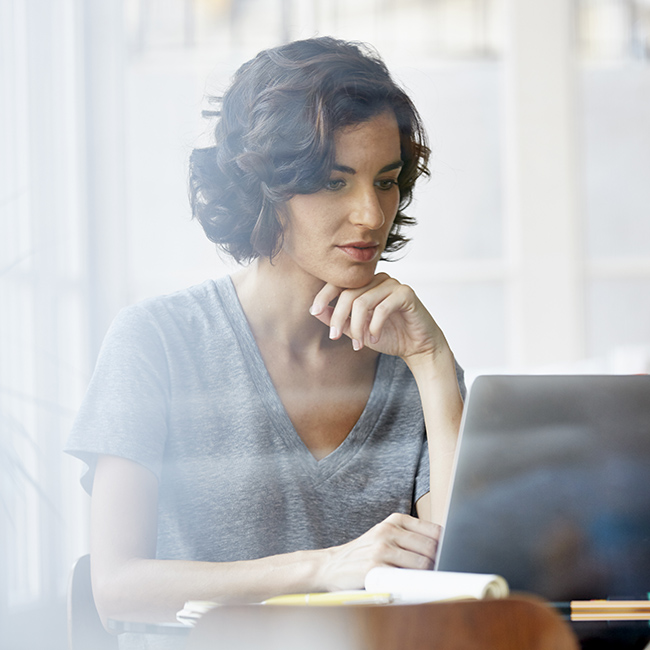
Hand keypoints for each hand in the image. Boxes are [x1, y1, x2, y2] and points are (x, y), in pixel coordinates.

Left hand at [309, 273, 448, 366]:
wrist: (417, 347)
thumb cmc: (388, 336)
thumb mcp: (356, 330)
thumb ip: (337, 319)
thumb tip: (315, 310)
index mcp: (365, 284)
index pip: (339, 283)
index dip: (324, 295)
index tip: (314, 311)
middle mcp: (378, 279)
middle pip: (348, 294)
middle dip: (338, 318)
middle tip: (334, 337)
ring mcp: (393, 284)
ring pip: (363, 302)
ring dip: (357, 327)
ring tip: (359, 344)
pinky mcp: (406, 293)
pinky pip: (382, 308)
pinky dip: (374, 326)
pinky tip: (374, 339)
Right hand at [318, 513, 440, 591]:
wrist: (331, 565)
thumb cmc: (364, 552)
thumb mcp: (385, 534)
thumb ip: (409, 537)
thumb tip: (443, 549)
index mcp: (395, 520)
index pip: (434, 530)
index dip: (446, 546)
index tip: (451, 556)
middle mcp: (388, 531)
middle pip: (431, 547)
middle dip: (440, 563)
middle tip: (441, 573)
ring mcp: (381, 549)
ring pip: (422, 563)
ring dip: (429, 575)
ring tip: (428, 581)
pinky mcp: (375, 568)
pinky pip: (405, 578)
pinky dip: (415, 584)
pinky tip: (414, 587)